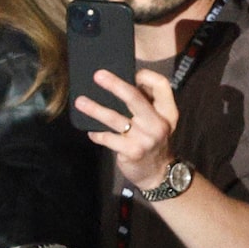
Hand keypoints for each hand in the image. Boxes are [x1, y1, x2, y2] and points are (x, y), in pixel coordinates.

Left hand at [76, 68, 181, 192]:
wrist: (157, 174)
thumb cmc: (153, 141)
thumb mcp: (158, 121)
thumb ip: (147, 103)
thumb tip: (124, 81)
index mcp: (168, 111)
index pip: (161, 85)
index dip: (146, 76)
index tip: (132, 73)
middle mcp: (158, 123)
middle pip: (134, 97)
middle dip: (115, 84)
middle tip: (98, 75)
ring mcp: (144, 139)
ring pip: (115, 118)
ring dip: (95, 109)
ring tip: (80, 102)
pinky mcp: (132, 152)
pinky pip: (109, 138)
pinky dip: (98, 134)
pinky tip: (90, 132)